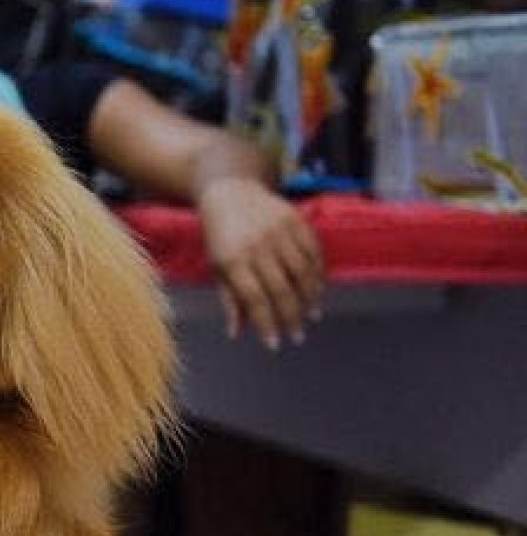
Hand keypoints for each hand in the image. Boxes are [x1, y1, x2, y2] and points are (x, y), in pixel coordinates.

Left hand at [195, 177, 323, 349]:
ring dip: (309, 298)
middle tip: (297, 336)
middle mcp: (257, 246)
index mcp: (233, 260)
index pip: (254, 299)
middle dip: (290, 317)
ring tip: (310, 316)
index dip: (266, 323)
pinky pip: (313, 253)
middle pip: (281, 289)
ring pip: (302, 273)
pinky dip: (317, 275)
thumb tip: (236, 333)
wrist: (231, 192)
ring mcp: (279, 232)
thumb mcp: (218, 266)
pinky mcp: (296, 221)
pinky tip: (317, 291)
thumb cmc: (220, 236)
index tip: (274, 343)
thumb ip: (230, 299)